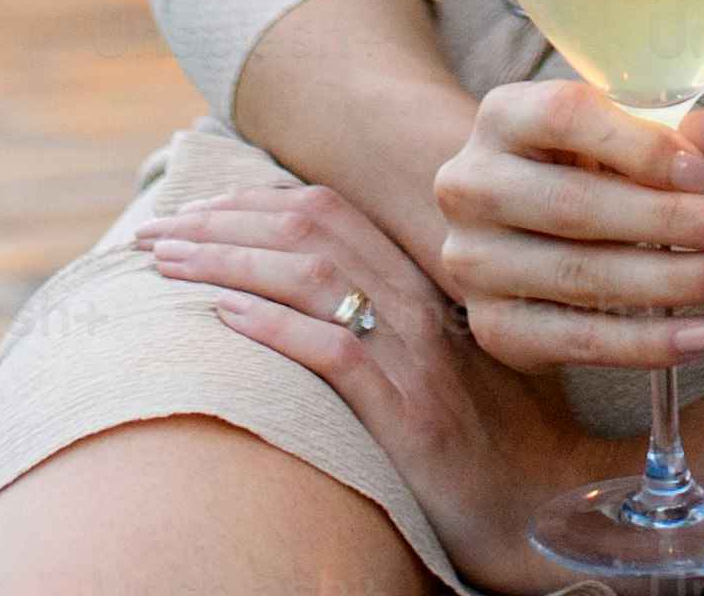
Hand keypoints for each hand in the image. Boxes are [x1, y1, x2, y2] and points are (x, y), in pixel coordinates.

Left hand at [151, 180, 610, 595]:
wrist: (546, 502)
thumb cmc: (490, 434)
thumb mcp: (440, 355)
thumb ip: (389, 313)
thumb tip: (306, 288)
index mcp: (424, 281)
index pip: (329, 210)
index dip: (252, 202)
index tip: (194, 210)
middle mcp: (420, 303)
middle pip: (308, 230)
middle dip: (221, 223)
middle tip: (156, 231)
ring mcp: (416, 356)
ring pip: (310, 277)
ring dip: (227, 262)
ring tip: (167, 264)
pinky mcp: (409, 412)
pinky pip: (334, 351)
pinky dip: (274, 326)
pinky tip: (224, 317)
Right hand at [428, 77, 703, 371]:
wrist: (505, 226)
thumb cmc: (579, 167)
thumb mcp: (617, 134)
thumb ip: (667, 131)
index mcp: (503, 116)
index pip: (565, 117)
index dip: (637, 145)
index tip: (703, 172)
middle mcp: (473, 185)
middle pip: (576, 205)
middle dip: (671, 221)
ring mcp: (474, 261)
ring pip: (580, 276)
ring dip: (672, 282)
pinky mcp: (494, 326)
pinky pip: (575, 341)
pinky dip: (644, 344)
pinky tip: (699, 337)